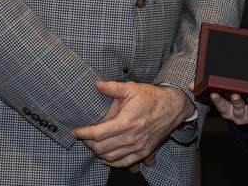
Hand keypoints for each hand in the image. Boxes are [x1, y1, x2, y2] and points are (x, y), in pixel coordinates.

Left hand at [71, 81, 192, 166]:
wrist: (172, 107)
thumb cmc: (151, 97)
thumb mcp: (132, 88)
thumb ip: (113, 88)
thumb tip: (97, 85)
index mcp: (126, 122)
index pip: (98, 133)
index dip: (83, 133)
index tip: (75, 131)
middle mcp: (131, 137)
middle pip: (101, 148)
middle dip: (88, 143)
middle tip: (83, 136)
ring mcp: (138, 146)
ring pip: (110, 157)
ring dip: (98, 153)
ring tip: (93, 144)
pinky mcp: (144, 151)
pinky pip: (124, 163)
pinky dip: (111, 162)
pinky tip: (105, 157)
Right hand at [188, 81, 247, 124]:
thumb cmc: (235, 102)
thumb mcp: (221, 97)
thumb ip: (206, 90)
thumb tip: (191, 85)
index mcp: (227, 111)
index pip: (221, 106)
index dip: (218, 101)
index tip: (214, 94)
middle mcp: (238, 115)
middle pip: (236, 108)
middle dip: (236, 102)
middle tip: (235, 95)